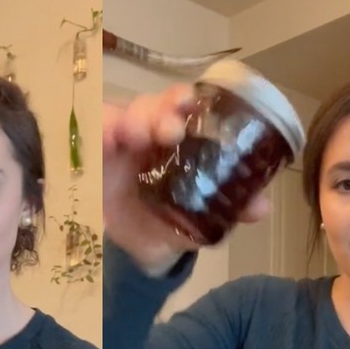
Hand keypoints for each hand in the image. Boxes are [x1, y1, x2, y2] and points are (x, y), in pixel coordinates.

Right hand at [104, 85, 270, 274]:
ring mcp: (116, 146)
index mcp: (178, 138)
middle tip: (169, 131)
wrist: (142, 250)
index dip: (183, 98)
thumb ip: (234, 207)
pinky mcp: (91, 163)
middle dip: (158, 111)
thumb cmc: (176, 219)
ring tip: (134, 137)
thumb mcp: (206, 216)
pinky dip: (95, 136)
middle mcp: (147, 134)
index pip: (179, 105)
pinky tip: (103, 143)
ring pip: (117, 116)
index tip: (191, 104)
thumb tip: (262, 207)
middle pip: (147, 106)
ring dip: (128, 121)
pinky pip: (87, 141)